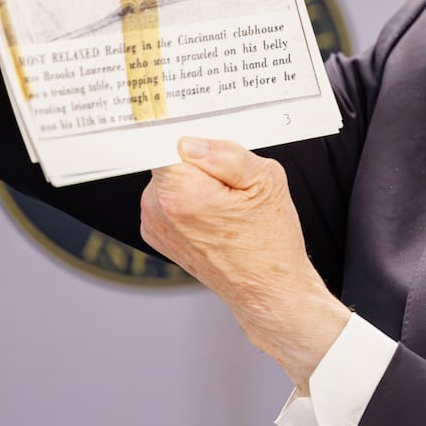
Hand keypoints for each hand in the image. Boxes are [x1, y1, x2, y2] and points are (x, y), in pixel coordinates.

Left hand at [141, 138, 348, 392]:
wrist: (268, 290)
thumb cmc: (271, 240)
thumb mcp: (266, 180)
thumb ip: (225, 153)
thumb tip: (189, 141)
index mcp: (180, 192)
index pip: (166, 138)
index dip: (190, 134)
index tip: (205, 140)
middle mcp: (157, 208)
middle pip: (170, 158)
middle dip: (198, 159)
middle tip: (233, 178)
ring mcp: (153, 225)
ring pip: (171, 177)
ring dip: (195, 180)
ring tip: (228, 202)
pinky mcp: (157, 235)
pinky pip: (169, 199)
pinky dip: (189, 199)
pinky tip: (216, 215)